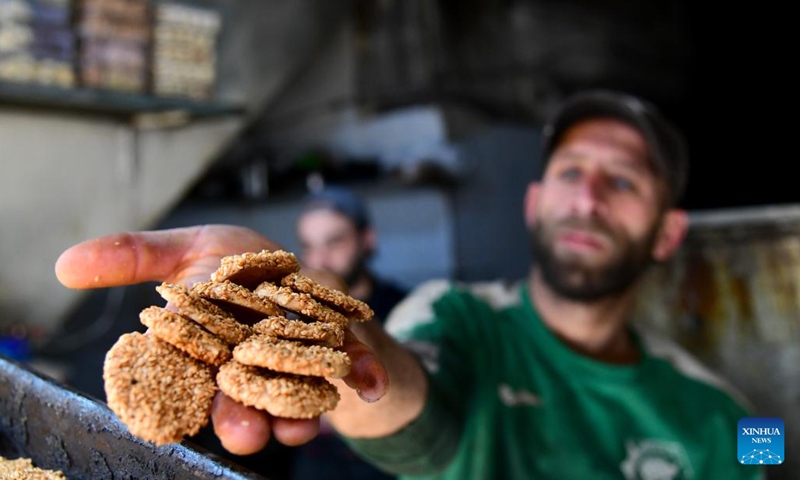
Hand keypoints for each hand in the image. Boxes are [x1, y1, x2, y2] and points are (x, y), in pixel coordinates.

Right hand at [55, 224, 387, 453]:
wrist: (293, 265)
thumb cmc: (234, 262)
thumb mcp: (186, 248)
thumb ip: (133, 257)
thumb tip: (64, 264)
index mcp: (210, 355)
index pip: (193, 385)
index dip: (188, 403)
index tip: (180, 419)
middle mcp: (253, 370)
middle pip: (243, 401)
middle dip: (242, 419)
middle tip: (243, 434)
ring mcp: (298, 367)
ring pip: (296, 399)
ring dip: (299, 415)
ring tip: (304, 424)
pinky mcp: (340, 355)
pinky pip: (354, 370)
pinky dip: (364, 376)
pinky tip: (370, 384)